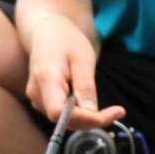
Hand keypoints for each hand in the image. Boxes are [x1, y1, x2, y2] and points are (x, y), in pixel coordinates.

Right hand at [25, 16, 124, 130]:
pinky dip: (80, 113)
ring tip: (108, 108)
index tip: (112, 115)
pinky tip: (91, 102)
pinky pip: (63, 115)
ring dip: (87, 118)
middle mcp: (36, 93)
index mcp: (45, 79)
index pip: (60, 113)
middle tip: (117, 111)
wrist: (46, 32)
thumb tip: (92, 112)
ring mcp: (37, 99)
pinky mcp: (42, 102)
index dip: (85, 119)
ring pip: (65, 120)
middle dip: (91, 120)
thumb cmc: (65, 41)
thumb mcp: (82, 58)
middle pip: (64, 120)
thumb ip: (85, 86)